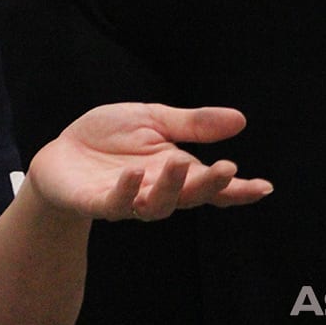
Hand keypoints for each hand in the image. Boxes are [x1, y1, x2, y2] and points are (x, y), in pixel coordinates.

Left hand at [26, 103, 272, 221]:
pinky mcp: (96, 201)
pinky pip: (115, 203)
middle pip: (190, 197)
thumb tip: (240, 119)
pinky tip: (134, 173)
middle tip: (227, 169)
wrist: (62, 153)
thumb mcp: (152, 119)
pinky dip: (126, 190)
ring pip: (157, 205)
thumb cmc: (109, 137)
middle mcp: (156, 190)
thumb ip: (192, 124)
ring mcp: (128, 199)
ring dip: (172, 187)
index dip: (237, 190)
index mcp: (175, 171)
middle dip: (210, 185)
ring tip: (180, 163)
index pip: (211, 185)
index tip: (264, 187)